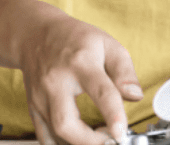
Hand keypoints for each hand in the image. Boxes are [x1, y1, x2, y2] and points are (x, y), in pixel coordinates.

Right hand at [14, 11, 142, 144]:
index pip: (100, 91)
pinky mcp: (33, 109)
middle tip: (111, 139)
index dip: (113, 114)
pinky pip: (44, 137)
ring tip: (100, 138)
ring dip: (79, 144)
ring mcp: (41, 98)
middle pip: (66, 122)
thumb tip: (135, 96)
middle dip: (90, 141)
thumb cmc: (76, 39)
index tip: (121, 131)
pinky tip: (79, 141)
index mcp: (81, 63)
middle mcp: (57, 82)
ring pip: (55, 134)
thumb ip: (124, 71)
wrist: (36, 35)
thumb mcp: (107, 44)